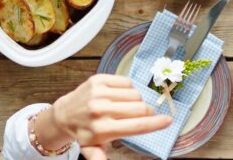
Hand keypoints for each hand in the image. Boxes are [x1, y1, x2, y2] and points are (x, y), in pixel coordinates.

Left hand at [33, 75, 172, 153]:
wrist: (64, 114)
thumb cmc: (84, 132)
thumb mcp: (92, 149)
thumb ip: (99, 157)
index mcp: (103, 130)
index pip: (138, 126)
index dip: (157, 123)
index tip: (168, 120)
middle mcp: (101, 110)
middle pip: (140, 108)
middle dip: (148, 112)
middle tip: (144, 115)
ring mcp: (99, 93)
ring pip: (135, 94)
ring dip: (136, 101)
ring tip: (126, 107)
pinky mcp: (98, 80)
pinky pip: (127, 82)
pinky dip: (128, 89)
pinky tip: (120, 96)